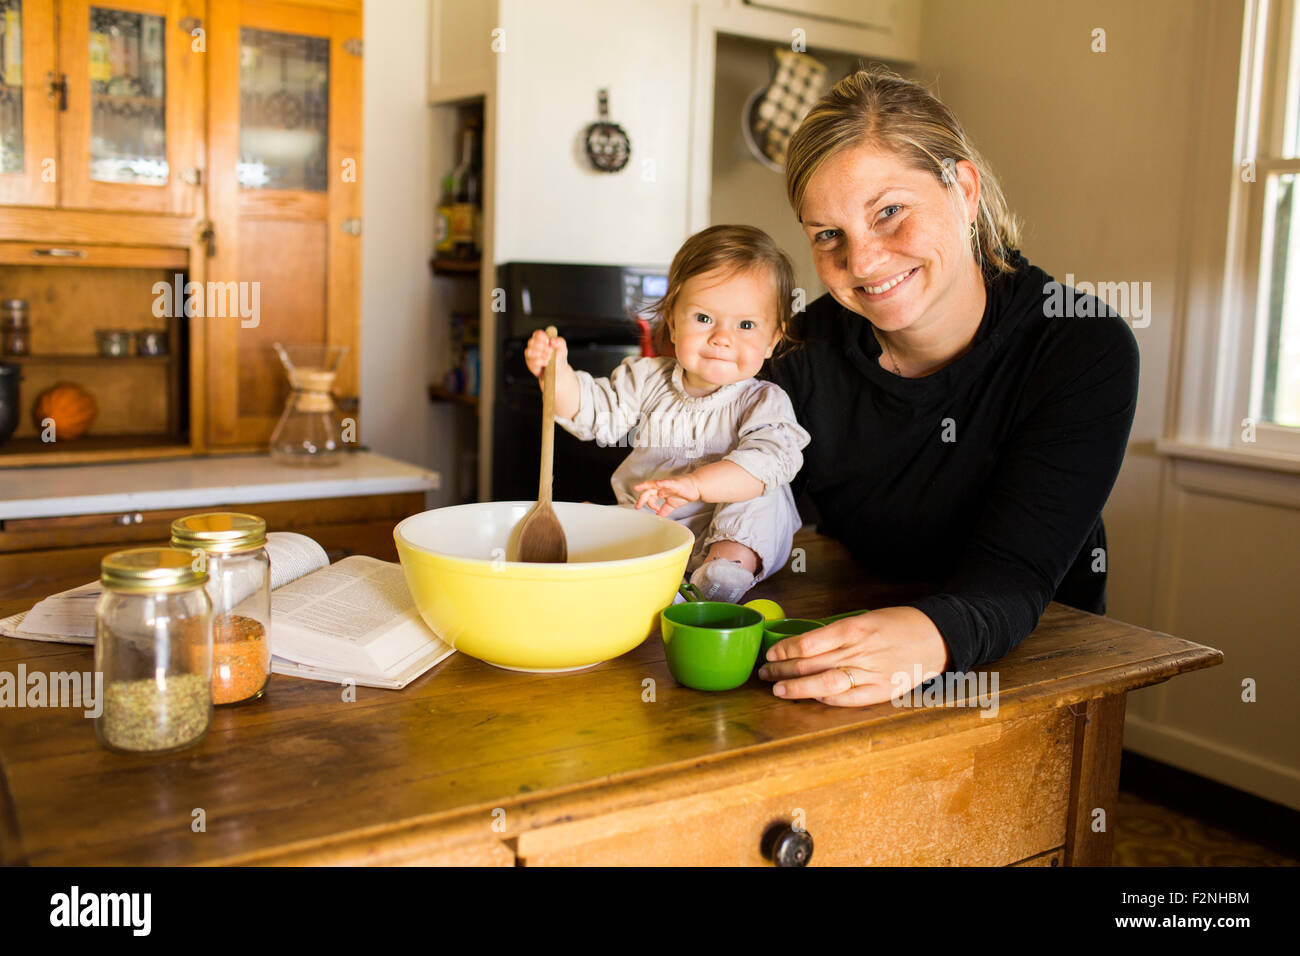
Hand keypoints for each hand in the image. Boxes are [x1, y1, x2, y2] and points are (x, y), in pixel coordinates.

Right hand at [524, 329, 567, 381]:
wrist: (558, 371)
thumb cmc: (559, 358)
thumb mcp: (563, 348)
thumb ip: (559, 342)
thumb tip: (552, 341)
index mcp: (541, 339)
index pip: (537, 334)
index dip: (542, 337)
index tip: (548, 342)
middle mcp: (534, 346)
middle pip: (531, 342)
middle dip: (542, 347)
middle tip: (550, 352)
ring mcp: (530, 355)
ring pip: (529, 352)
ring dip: (540, 355)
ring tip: (549, 358)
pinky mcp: (530, 364)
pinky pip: (532, 362)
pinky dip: (540, 362)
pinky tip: (546, 363)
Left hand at [632, 474, 701, 515]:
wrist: (696, 487)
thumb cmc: (684, 492)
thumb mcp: (672, 504)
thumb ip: (664, 510)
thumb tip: (658, 516)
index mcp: (660, 492)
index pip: (649, 497)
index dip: (648, 504)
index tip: (654, 510)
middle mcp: (662, 487)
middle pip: (648, 491)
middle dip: (641, 498)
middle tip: (637, 506)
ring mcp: (667, 484)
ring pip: (654, 484)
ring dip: (645, 485)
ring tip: (638, 488)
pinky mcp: (675, 483)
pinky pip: (667, 482)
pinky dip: (662, 483)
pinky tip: (658, 484)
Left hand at [757, 606, 950, 706]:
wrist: (936, 637)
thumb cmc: (897, 624)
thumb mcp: (865, 618)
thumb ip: (836, 632)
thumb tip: (804, 644)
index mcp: (854, 628)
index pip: (808, 643)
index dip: (785, 650)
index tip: (771, 652)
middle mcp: (860, 652)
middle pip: (810, 664)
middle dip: (782, 669)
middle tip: (765, 672)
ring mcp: (871, 674)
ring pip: (824, 684)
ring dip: (796, 687)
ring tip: (778, 688)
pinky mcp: (881, 692)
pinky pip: (846, 699)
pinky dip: (825, 698)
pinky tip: (810, 696)